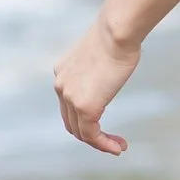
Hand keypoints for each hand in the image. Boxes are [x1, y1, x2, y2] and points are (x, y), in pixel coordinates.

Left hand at [53, 15, 139, 154]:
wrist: (116, 32)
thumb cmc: (117, 36)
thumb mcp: (101, 54)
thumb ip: (99, 68)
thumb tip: (111, 70)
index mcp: (62, 73)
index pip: (69, 105)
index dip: (86, 119)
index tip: (105, 122)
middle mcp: (61, 86)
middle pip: (72, 122)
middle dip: (92, 135)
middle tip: (113, 141)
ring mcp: (70, 98)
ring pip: (81, 132)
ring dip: (100, 143)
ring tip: (119, 147)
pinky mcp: (85, 107)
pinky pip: (92, 135)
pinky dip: (104, 145)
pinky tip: (118, 147)